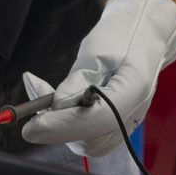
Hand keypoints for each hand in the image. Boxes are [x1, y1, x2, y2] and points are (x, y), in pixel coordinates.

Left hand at [19, 0, 175, 159]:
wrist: (145, 32)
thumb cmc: (123, 34)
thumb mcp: (96, 50)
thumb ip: (77, 81)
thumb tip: (55, 108)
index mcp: (135, 89)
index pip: (97, 119)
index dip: (62, 126)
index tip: (30, 128)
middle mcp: (135, 113)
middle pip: (90, 138)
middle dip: (56, 126)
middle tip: (34, 99)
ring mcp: (128, 122)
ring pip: (86, 142)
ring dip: (58, 125)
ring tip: (41, 92)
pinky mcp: (118, 124)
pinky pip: (88, 135)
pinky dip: (66, 124)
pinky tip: (52, 102)